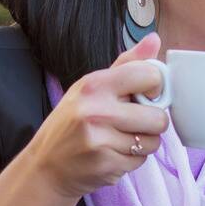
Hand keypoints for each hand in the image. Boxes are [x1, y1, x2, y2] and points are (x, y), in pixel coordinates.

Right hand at [22, 33, 169, 197]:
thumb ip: (126, 64)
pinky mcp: (106, 165)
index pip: (149, 76)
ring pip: (153, 142)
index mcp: (94, 84)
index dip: (156, 88)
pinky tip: (112, 155)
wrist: (46, 167)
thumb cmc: (71, 123)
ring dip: (143, 143)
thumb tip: (155, 39)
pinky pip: (141, 161)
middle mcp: (97, 111)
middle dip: (152, 123)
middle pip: (158, 117)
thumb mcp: (90, 87)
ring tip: (120, 140)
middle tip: (133, 123)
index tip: (146, 95)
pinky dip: (132, 160)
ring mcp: (101, 140)